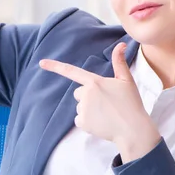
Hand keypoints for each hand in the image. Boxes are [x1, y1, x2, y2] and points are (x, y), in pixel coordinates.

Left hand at [39, 42, 160, 161]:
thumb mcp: (126, 80)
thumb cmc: (131, 103)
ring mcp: (83, 109)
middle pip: (78, 93)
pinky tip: (101, 122)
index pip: (71, 71)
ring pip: (80, 106)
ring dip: (89, 110)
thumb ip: (119, 62)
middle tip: (106, 103)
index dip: (55, 66)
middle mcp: (86, 94)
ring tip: (106, 114)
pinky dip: (88, 122)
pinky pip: (79, 119)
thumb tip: (121, 44)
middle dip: (88, 97)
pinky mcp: (82, 122)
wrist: (133, 129)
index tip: (41, 63)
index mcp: (94, 82)